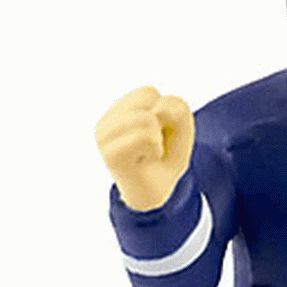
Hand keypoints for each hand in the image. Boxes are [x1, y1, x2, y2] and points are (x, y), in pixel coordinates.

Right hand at [95, 87, 193, 210]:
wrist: (157, 194)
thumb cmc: (166, 158)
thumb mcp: (181, 126)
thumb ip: (178, 107)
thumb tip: (157, 112)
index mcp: (118, 111)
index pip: (149, 92)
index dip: (163, 115)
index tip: (156, 136)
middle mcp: (107, 121)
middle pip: (147, 97)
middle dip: (162, 124)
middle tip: (153, 146)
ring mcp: (104, 136)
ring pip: (147, 118)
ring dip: (158, 139)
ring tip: (149, 153)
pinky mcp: (110, 153)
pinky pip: (145, 136)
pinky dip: (155, 148)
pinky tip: (145, 159)